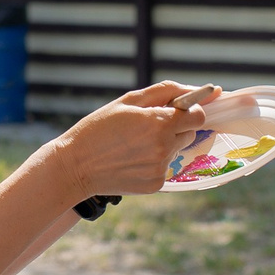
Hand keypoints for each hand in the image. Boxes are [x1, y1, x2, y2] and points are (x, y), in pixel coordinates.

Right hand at [46, 81, 213, 197]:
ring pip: (176, 150)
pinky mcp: (155, 184)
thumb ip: (165, 92)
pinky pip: (164, 168)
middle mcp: (165, 147)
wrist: (75, 166)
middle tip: (147, 128)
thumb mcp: (128, 101)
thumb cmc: (99, 128)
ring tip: (133, 146)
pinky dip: (153, 163)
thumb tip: (199, 90)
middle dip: (176, 127)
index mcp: (160, 123)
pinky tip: (130, 161)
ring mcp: (161, 168)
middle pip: (190, 133)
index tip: (174, 111)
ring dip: (163, 145)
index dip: (188, 111)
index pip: (198, 116)